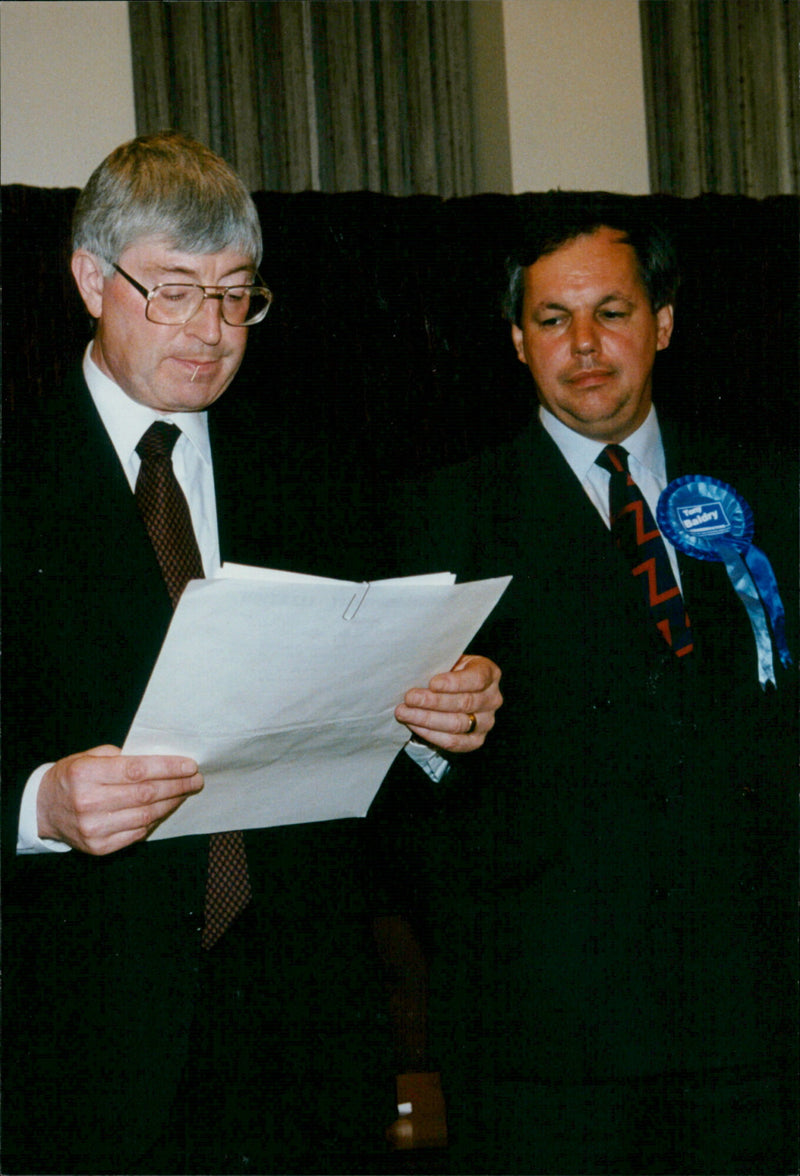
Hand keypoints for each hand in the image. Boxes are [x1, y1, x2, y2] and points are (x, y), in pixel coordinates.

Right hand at [37, 744, 203, 854]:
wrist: (43, 809)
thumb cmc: (71, 778)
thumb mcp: (87, 757)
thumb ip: (119, 756)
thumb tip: (159, 760)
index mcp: (85, 774)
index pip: (137, 770)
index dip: (168, 768)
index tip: (190, 765)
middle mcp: (88, 802)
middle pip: (145, 794)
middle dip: (177, 786)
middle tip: (196, 780)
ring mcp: (93, 828)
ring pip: (145, 816)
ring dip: (170, 803)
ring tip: (184, 793)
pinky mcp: (98, 847)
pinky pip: (137, 833)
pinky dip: (155, 821)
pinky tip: (164, 809)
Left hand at [395, 654, 501, 753]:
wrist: (450, 692)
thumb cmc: (447, 672)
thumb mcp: (448, 660)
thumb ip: (440, 665)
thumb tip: (415, 670)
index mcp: (490, 673)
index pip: (477, 679)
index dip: (454, 683)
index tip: (432, 683)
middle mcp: (493, 699)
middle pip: (465, 703)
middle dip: (433, 701)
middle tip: (410, 698)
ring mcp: (486, 722)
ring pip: (457, 724)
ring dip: (427, 719)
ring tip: (405, 712)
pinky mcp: (476, 740)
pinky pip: (454, 742)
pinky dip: (431, 734)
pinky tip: (414, 725)